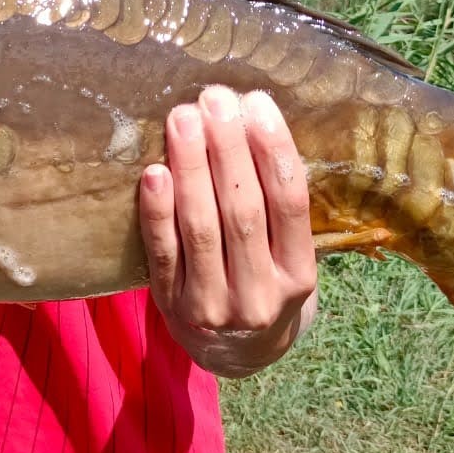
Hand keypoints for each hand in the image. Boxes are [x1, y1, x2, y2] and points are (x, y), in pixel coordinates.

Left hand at [139, 86, 317, 376]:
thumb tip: (250, 119)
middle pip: (244, 211)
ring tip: (183, 118)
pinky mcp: (171, 306)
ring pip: (202, 227)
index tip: (257, 104)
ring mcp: (213, 305)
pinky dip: (157, 211)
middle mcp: (260, 295)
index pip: (290, 205)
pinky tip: (155, 172)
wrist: (238, 354)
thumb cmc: (267, 282)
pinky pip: (162, 252)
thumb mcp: (291, 256)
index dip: (273, 150)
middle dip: (228, 149)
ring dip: (191, 166)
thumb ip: (278, 207)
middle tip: (215, 98)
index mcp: (299, 276)